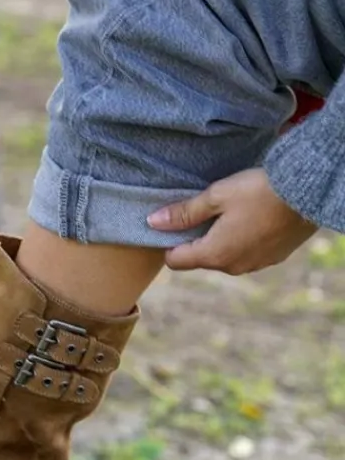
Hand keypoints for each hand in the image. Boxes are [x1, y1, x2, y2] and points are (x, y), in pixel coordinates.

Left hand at [147, 168, 316, 274]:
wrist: (307, 193)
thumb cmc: (257, 192)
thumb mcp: (215, 196)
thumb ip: (183, 213)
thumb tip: (153, 223)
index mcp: (214, 255)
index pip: (175, 261)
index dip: (168, 242)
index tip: (173, 221)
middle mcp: (233, 267)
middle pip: (199, 258)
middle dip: (194, 238)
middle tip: (202, 210)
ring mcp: (254, 265)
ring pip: (224, 256)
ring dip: (219, 239)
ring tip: (228, 211)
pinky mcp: (272, 258)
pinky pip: (245, 254)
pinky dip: (240, 240)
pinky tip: (249, 217)